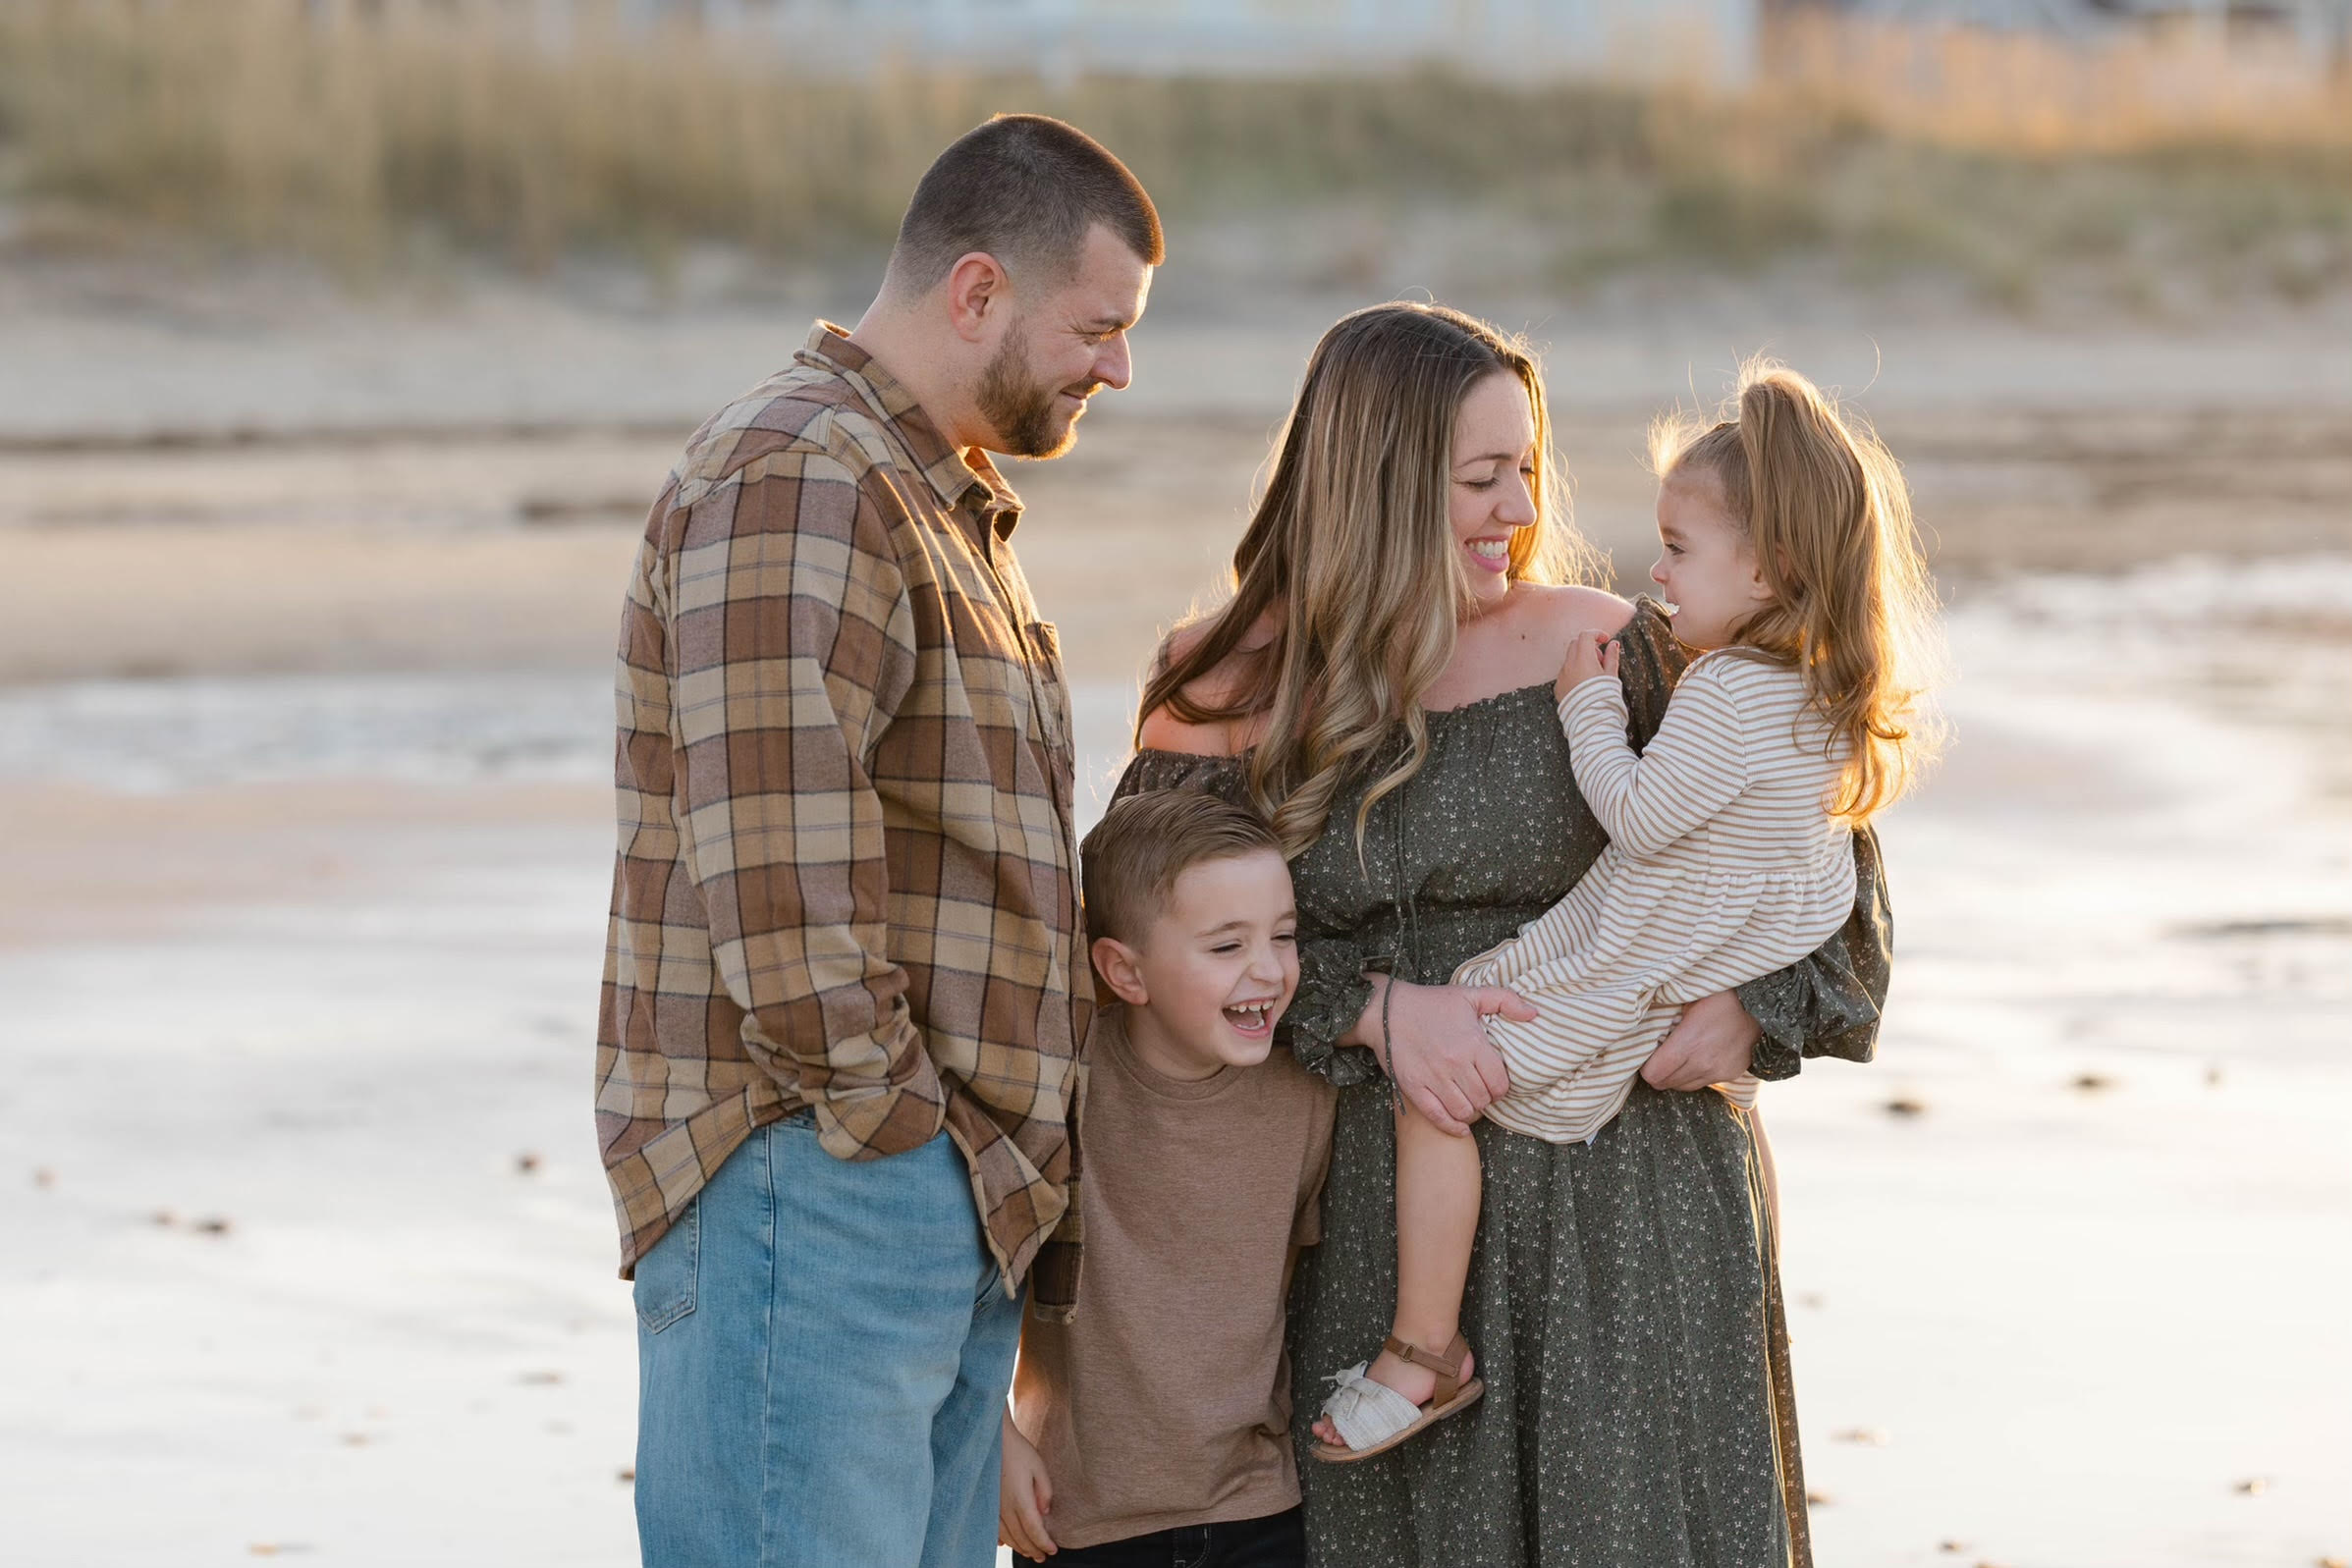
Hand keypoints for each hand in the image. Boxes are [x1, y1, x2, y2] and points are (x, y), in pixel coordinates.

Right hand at [998, 1413, 1055, 1559]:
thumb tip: (1044, 1513)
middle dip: (1033, 1549)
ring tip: (1029, 1552)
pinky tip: (1006, 1544)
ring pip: (1007, 1536)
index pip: (1034, 1530)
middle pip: (1020, 1537)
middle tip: (1043, 1556)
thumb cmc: (1018, 1451)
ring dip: (1019, 1547)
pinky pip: (994, 1528)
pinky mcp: (987, 1503)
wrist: (993, 1440)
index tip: (1053, 1550)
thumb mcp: (1039, 1467)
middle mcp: (1005, 1508)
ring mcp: (994, 1507)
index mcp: (1021, 1500)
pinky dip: (1003, 1539)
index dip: (1043, 1543)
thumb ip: (1045, 1491)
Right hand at [1369, 978, 1527, 1135]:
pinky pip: (1438, 1117)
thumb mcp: (1469, 993)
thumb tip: (1533, 1014)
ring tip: (1469, 1102)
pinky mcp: (1413, 1088)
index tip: (1495, 1083)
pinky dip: (1453, 1126)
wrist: (1385, 1010)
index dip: (1501, 1087)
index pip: (1500, 1083)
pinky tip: (1460, 1126)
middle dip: (1486, 1099)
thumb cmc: (1430, 1002)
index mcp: (1472, 1043)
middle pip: (1483, 1100)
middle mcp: (1454, 1064)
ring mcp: (1433, 1078)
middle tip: (1481, 1091)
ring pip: (1464, 1111)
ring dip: (1471, 1111)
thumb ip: (1505, 1000)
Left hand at [1556, 628, 1620, 700]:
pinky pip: (1565, 674)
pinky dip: (1574, 673)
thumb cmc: (1604, 698)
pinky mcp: (1558, 688)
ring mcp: (1561, 676)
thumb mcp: (1611, 675)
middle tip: (1601, 660)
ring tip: (1595, 676)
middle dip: (1589, 646)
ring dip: (1581, 660)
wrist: (1591, 720)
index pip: (1586, 636)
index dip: (1597, 634)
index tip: (1606, 640)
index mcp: (1583, 659)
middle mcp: (1569, 665)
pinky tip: (1584, 686)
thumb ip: (1612, 657)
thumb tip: (1613, 644)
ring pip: (1569, 660)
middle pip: (1575, 644)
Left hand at [1641, 989, 1760, 1090]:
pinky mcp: (1730, 1075)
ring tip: (1680, 1058)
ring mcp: (1717, 1072)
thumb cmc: (1721, 998)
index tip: (1648, 1055)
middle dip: (1659, 1072)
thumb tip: (1648, 1032)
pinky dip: (1696, 1075)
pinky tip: (1700, 1058)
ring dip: (1677, 1076)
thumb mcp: (1688, 1001)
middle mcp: (1702, 1063)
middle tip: (1661, 1057)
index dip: (1646, 1066)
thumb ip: (1667, 1021)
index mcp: (1688, 1043)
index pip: (1654, 1074)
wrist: (1761, 1006)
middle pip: (1665, 1084)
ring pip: (1683, 1087)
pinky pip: (1703, 1083)